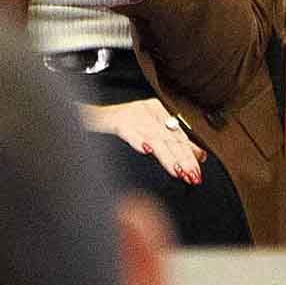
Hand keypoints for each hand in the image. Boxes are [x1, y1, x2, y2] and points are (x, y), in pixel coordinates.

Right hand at [84, 97, 205, 185]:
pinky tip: (146, 150)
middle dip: (183, 158)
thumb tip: (199, 155)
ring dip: (168, 156)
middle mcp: (146, 110)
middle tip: (193, 174)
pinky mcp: (115, 120)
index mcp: (156, 110)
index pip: (177, 133)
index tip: (199, 166)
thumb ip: (171, 142)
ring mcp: (131, 115)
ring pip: (154, 138)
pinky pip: (128, 132)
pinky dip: (138, 141)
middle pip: (169, 137)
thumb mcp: (147, 130)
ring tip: (179, 171)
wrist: (86, 115)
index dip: (189, 151)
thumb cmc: (117, 123)